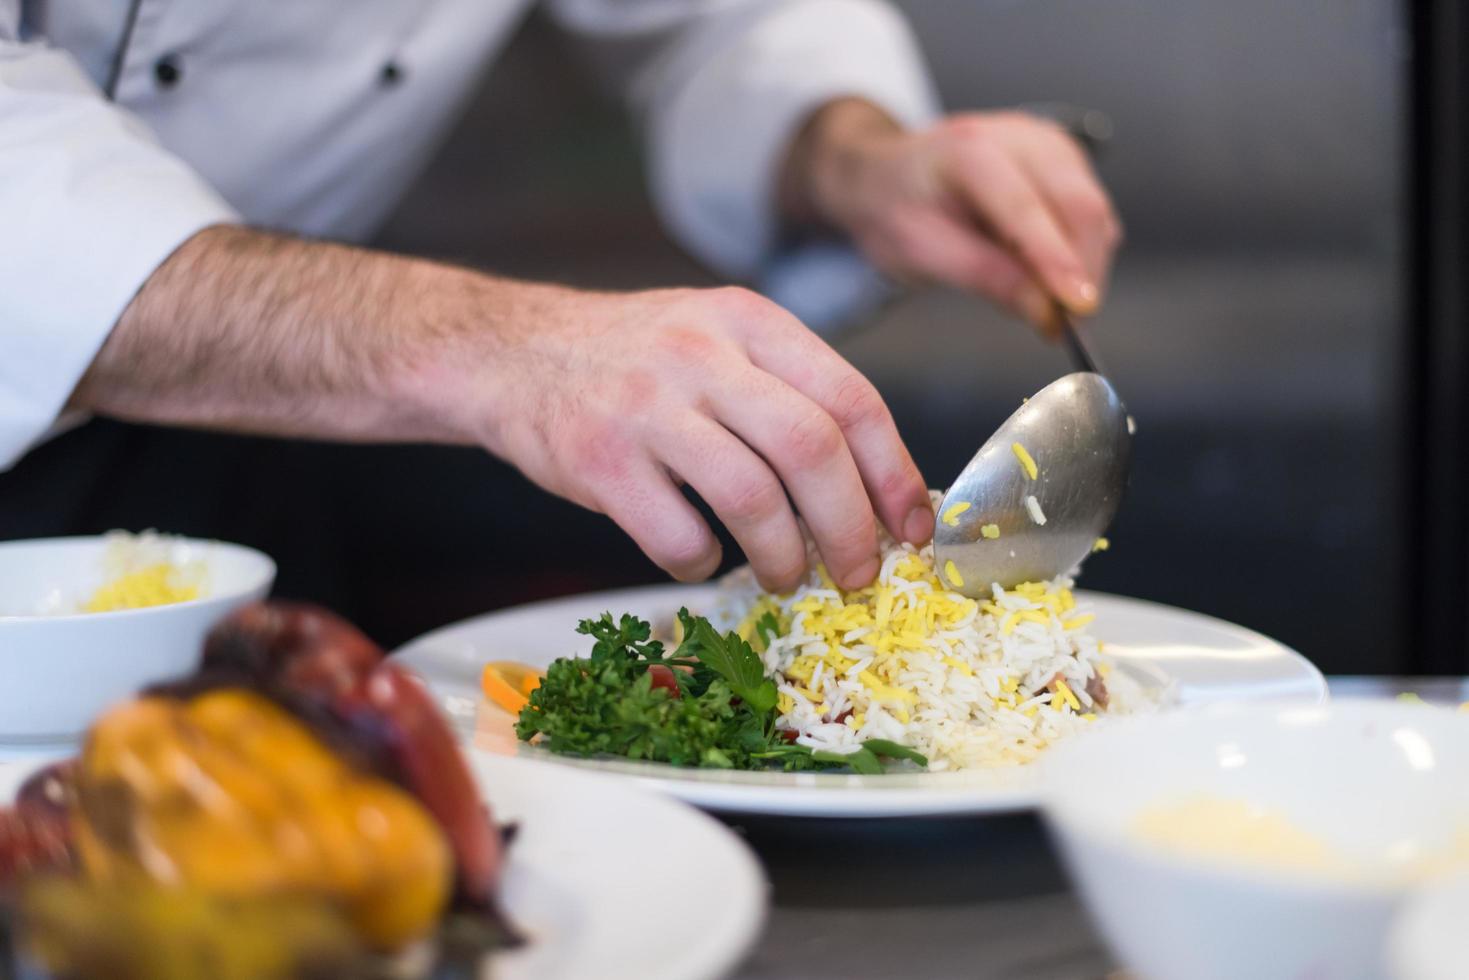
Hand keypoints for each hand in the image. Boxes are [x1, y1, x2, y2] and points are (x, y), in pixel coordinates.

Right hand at [81, 228, 930, 590]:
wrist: (508, 351)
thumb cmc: (630, 358)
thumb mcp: (715, 339)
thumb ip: (785, 392)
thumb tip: (873, 489)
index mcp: (748, 321)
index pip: (852, 398)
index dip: (895, 474)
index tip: (913, 528)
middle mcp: (702, 354)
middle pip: (812, 449)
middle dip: (851, 528)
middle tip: (858, 574)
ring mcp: (647, 406)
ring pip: (752, 497)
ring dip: (783, 555)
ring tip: (784, 576)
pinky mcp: (598, 459)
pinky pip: (676, 534)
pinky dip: (702, 562)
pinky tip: (701, 558)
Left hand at [784, 100, 1121, 330]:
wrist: (890, 174)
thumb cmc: (898, 210)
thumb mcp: (921, 252)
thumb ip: (985, 277)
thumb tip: (1047, 312)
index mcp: (970, 150)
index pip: (1025, 208)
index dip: (1056, 260)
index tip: (1078, 308)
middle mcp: (1020, 137)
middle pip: (1080, 205)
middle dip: (1082, 272)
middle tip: (1065, 326)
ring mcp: (1050, 144)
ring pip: (1095, 212)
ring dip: (1083, 266)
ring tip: (1042, 298)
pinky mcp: (1067, 161)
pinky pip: (1092, 213)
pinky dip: (1079, 252)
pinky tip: (1042, 268)